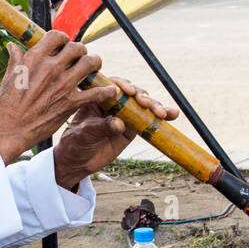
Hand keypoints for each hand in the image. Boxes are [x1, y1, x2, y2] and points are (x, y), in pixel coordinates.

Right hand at [0, 30, 117, 163]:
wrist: (10, 130)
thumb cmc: (6, 105)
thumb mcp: (8, 77)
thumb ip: (15, 59)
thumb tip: (13, 46)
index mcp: (35, 58)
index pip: (58, 36)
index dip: (64, 39)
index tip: (64, 46)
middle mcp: (51, 67)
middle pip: (77, 48)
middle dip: (81, 51)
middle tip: (81, 58)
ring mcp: (63, 85)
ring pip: (90, 63)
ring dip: (95, 64)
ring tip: (95, 67)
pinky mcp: (71, 103)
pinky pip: (96, 93)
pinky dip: (107, 91)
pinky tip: (112, 91)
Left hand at [52, 76, 177, 188]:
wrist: (77, 162)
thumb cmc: (75, 143)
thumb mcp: (84, 135)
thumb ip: (101, 127)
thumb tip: (120, 124)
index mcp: (97, 97)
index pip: (112, 85)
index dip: (123, 85)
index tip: (128, 91)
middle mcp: (113, 102)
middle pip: (132, 93)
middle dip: (142, 97)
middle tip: (146, 105)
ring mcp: (125, 114)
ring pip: (143, 105)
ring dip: (155, 106)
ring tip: (163, 113)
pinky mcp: (134, 127)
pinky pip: (149, 120)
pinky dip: (162, 116)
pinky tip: (173, 115)